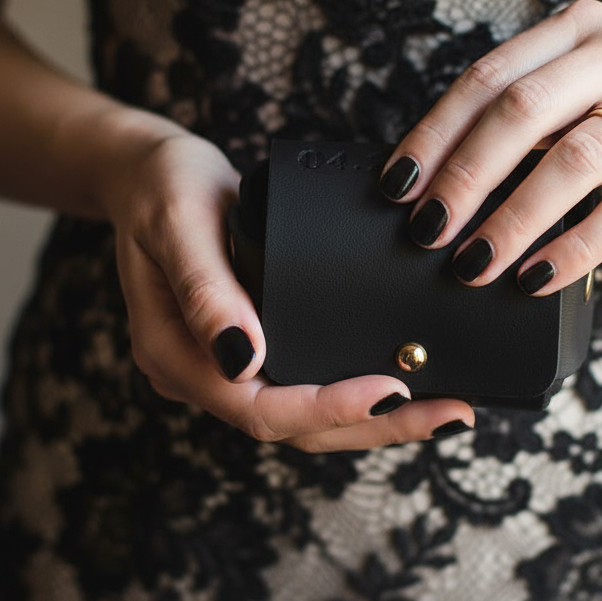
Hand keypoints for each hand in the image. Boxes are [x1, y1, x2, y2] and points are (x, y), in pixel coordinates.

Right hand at [99, 122, 473, 450]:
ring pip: (307, 417)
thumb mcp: (178, 222)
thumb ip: (205, 290)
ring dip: (377, 419)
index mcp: (176, 356)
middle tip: (451, 413)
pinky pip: (307, 384)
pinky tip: (406, 383)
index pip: (259, 408)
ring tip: (445, 408)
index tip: (392, 391)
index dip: (329, 407)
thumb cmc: (162, 187)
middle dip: (376, 425)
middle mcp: (203, 374)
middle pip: (296, 427)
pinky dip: (357, 392)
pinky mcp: (253, 351)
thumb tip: (244, 358)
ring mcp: (228, 366)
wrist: (150, 173)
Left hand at [380, 0, 601, 292]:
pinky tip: (540, 277)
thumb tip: (439, 188)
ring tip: (475, 263)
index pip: (489, 78)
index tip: (397, 187)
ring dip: (514, 218)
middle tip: (427, 231)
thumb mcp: (590, 101)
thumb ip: (531, 124)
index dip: (436, 135)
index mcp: (580, 30)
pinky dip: (578, 246)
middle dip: (464, 178)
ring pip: (575, 158)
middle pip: (522, 111)